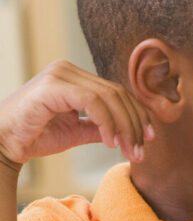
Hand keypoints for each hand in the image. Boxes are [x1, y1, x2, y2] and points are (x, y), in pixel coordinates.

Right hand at [0, 60, 153, 169]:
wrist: (2, 145)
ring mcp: (60, 74)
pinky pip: (93, 102)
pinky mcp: (54, 85)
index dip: (137, 114)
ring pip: (109, 97)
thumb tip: (131, 132)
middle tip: (141, 150)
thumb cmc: (34, 136)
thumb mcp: (76, 131)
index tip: (149, 138)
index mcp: (74, 77)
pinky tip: (111, 142)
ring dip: (125, 126)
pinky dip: (107, 122)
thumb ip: (101, 126)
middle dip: (135, 123)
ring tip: (129, 150)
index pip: (117, 92)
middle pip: (117, 93)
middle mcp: (68, 70)